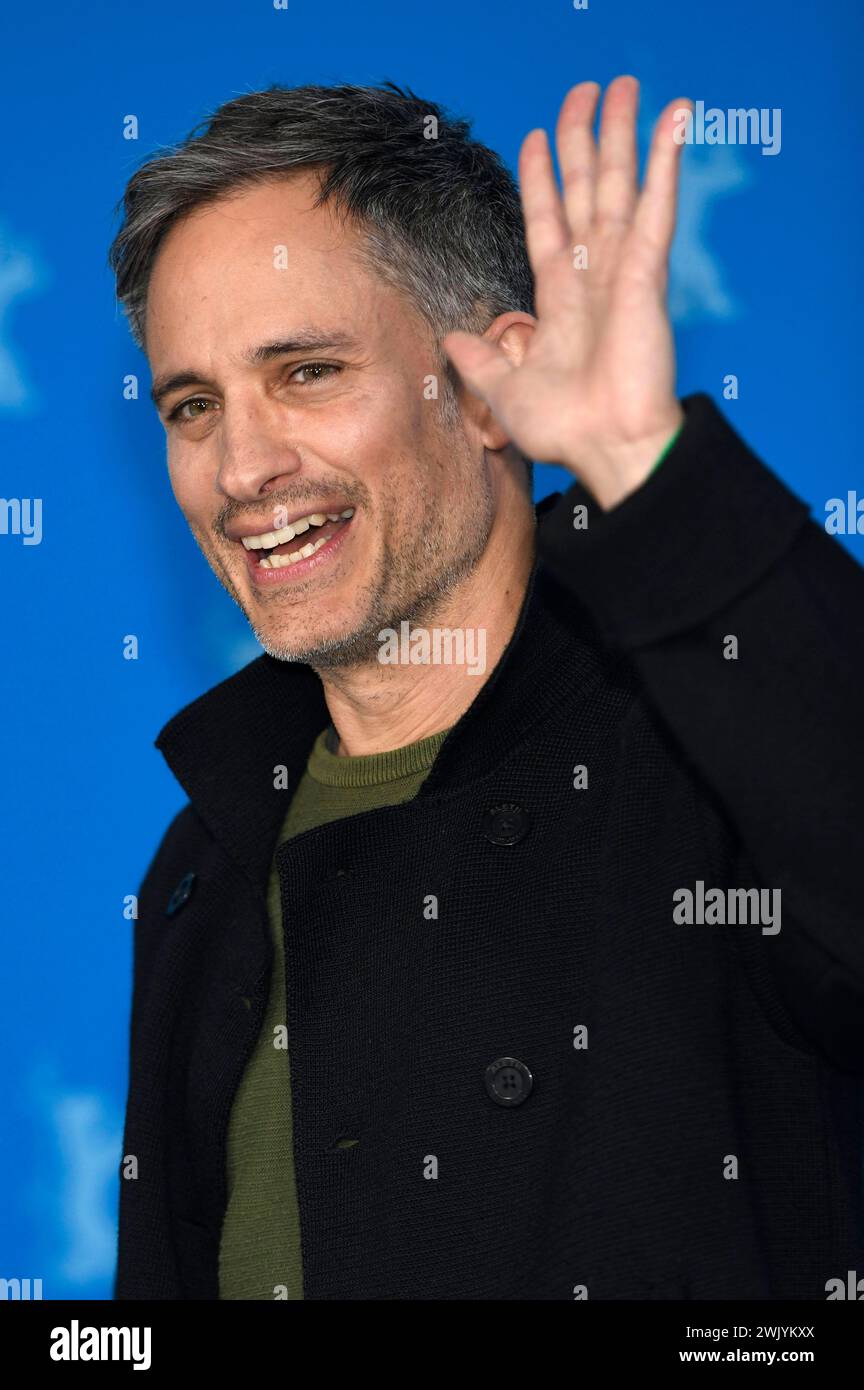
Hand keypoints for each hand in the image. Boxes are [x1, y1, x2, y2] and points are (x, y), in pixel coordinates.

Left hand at [442, 77, 690, 508]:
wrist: (605, 446)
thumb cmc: (565, 428)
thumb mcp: (504, 391)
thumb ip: (480, 360)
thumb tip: (451, 339)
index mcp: (561, 297)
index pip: (548, 221)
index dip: (542, 179)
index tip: (536, 138)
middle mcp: (593, 275)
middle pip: (585, 190)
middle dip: (584, 139)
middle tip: (586, 91)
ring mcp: (622, 269)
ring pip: (619, 184)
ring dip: (622, 133)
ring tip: (626, 86)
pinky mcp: (647, 272)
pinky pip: (656, 205)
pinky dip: (667, 160)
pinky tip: (673, 118)